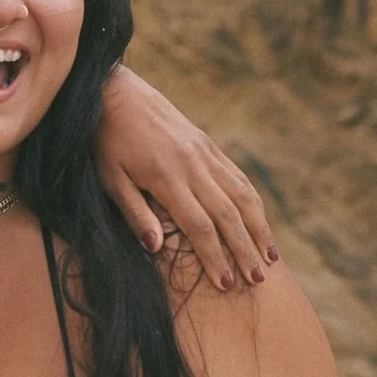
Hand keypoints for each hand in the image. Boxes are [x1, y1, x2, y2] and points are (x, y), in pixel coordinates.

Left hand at [95, 66, 276, 287]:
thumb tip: (156, 247)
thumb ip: (133, 213)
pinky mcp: (207, 145)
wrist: (115, 92)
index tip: (227, 284)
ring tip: (271, 257)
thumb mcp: (109, 178)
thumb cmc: (105, 141)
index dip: (215, 257)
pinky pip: (238, 176)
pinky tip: (261, 222)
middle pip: (228, 215)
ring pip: (242, 195)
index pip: (199, 226)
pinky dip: (253, 202)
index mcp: (167, 177)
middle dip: (244, 250)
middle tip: (257, 280)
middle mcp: (193, 165)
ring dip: (259, 228)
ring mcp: (204, 153)